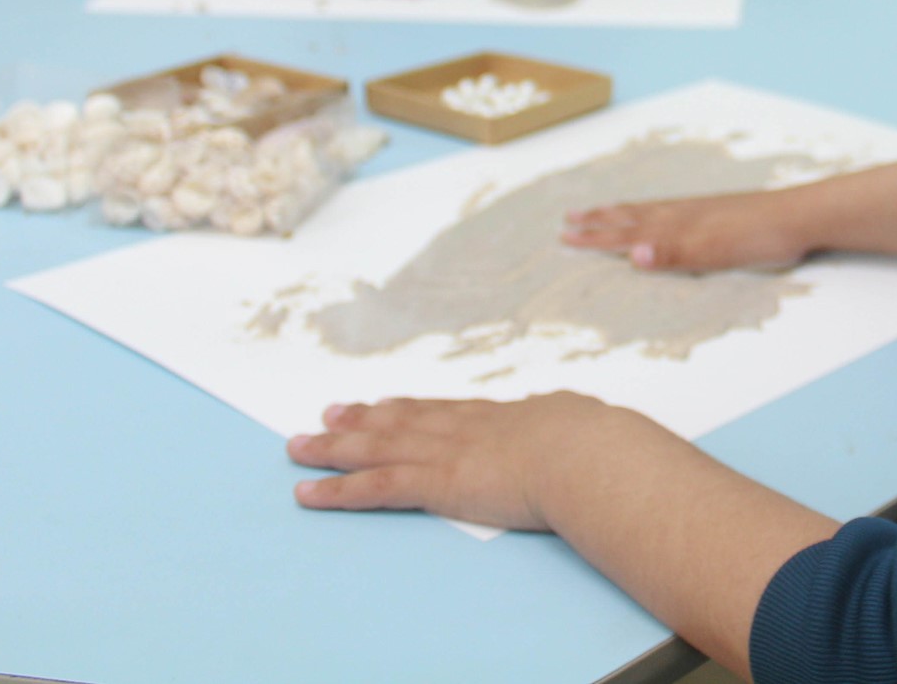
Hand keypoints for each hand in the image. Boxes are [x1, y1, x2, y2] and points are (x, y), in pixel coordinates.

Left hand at [289, 392, 611, 530]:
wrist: (587, 452)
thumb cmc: (596, 443)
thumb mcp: (581, 420)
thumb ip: (567, 419)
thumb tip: (576, 414)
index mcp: (498, 417)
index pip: (440, 411)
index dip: (406, 408)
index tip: (382, 403)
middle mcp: (462, 429)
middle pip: (399, 422)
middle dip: (360, 419)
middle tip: (327, 413)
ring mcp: (445, 453)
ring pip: (375, 448)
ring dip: (333, 448)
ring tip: (300, 445)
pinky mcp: (436, 483)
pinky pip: (374, 487)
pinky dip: (337, 491)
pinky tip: (308, 492)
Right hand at [563, 187, 813, 271]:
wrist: (798, 217)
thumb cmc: (759, 238)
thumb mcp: (715, 252)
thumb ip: (674, 253)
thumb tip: (633, 255)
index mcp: (676, 227)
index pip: (626, 234)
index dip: (596, 238)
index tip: (565, 237)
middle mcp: (682, 214)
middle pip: (631, 217)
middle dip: (600, 220)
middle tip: (569, 218)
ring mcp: (698, 210)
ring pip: (649, 210)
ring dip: (621, 211)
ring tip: (603, 209)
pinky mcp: (715, 210)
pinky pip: (669, 207)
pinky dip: (651, 209)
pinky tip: (660, 211)